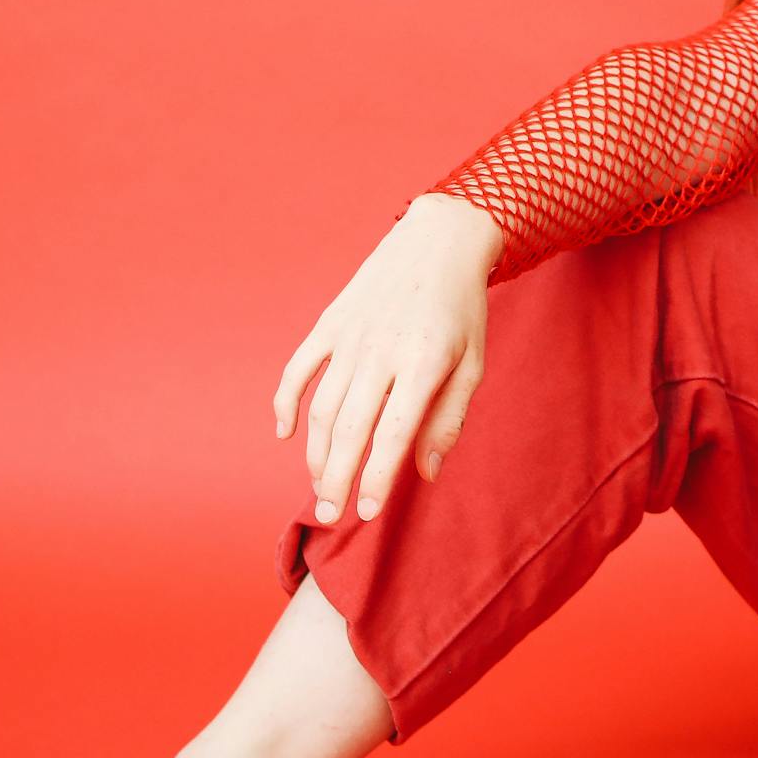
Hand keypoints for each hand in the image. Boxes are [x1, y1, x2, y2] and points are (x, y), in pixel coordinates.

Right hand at [272, 193, 504, 525]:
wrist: (439, 241)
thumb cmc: (462, 310)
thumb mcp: (472, 364)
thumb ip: (448, 420)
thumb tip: (424, 474)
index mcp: (423, 364)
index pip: (392, 435)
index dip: (376, 479)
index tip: (367, 513)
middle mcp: (380, 352)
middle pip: (347, 429)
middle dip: (336, 479)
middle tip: (331, 517)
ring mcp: (349, 336)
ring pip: (321, 408)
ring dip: (315, 454)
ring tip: (320, 488)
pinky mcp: (329, 323)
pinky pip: (298, 369)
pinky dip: (286, 403)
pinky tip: (286, 435)